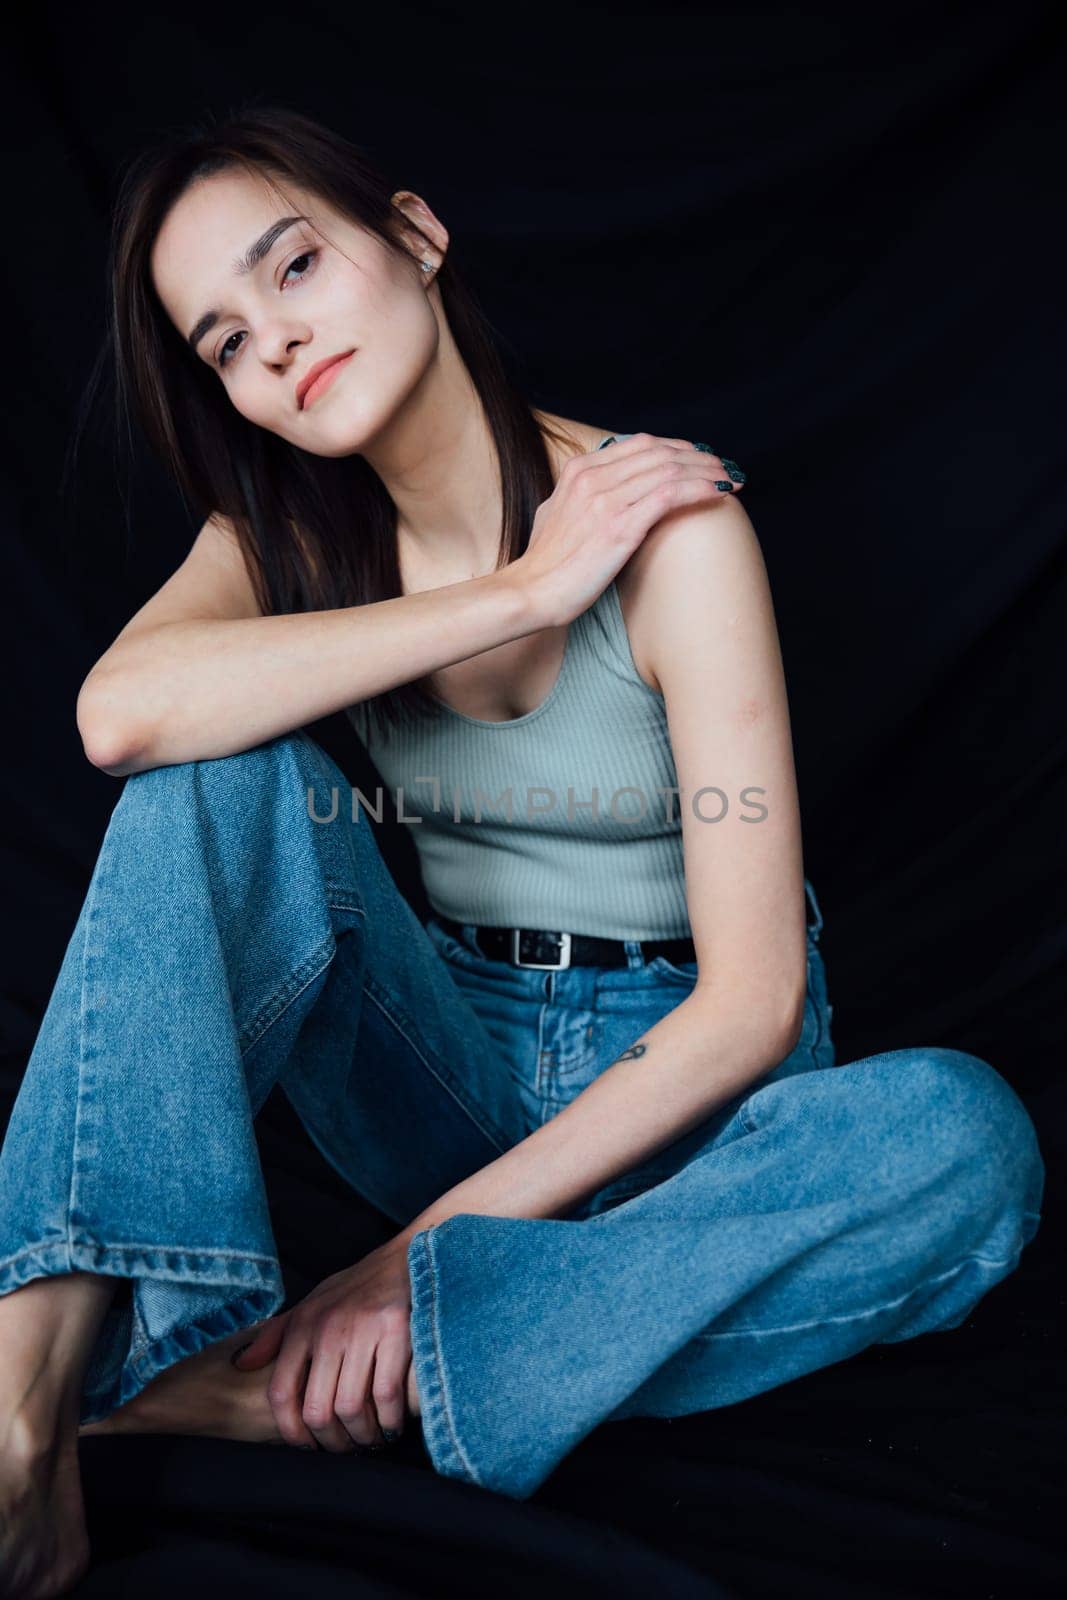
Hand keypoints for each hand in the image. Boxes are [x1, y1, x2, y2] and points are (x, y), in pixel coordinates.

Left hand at [231, 1236, 414, 1451]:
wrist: (406, 1256)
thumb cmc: (357, 1288)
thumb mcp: (311, 1304)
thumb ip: (276, 1335)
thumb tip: (241, 1364)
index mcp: (303, 1325)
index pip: (282, 1393)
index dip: (291, 1431)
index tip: (307, 1446)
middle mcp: (328, 1328)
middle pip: (318, 1409)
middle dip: (332, 1441)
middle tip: (346, 1447)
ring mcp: (363, 1328)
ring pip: (352, 1407)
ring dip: (363, 1435)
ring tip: (371, 1437)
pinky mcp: (397, 1329)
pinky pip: (387, 1393)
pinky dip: (390, 1418)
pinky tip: (393, 1421)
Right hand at [517, 433, 744, 627]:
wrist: (532, 591)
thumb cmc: (546, 562)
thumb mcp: (555, 512)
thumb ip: (580, 494)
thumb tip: (599, 490)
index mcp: (580, 470)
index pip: (641, 444)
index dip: (678, 448)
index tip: (700, 459)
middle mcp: (594, 477)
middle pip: (661, 452)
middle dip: (700, 458)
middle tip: (725, 469)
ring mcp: (607, 500)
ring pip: (670, 469)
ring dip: (708, 472)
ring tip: (731, 479)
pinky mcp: (620, 526)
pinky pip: (670, 495)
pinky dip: (700, 489)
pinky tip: (720, 493)